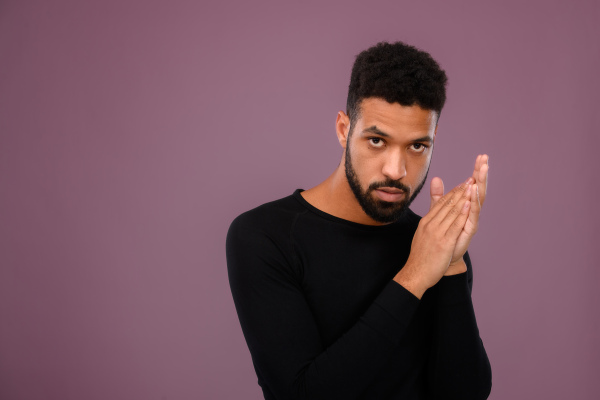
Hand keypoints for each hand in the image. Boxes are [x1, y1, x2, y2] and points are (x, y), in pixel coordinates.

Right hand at [394, 178, 472, 297]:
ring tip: (472, 186)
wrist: (416, 273)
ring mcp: (436, 233)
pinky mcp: (444, 243)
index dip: (453, 192)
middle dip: (460, 191)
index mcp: (426, 222)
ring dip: (463, 197)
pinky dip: (462, 213)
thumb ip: (430, 222)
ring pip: (452, 212)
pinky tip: (469, 204)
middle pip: (447, 204)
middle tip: (470, 179)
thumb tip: (432, 214)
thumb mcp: (423, 234)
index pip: (441, 203)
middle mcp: (430, 224)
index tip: (463, 183)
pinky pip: (455, 225)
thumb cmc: (421, 256)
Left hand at [430, 155, 488, 274]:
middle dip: (481, 174)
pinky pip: (471, 215)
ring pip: (477, 200)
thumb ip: (438, 196)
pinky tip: (473, 193)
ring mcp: (471, 221)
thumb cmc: (442, 236)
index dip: (476, 171)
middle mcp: (470, 212)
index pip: (472, 184)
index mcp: (465, 206)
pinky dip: (472, 204)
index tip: (481, 157)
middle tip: (485, 159)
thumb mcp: (438, 211)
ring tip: (481, 171)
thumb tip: (436, 178)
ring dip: (479, 185)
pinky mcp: (468, 231)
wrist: (440, 259)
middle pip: (478, 189)